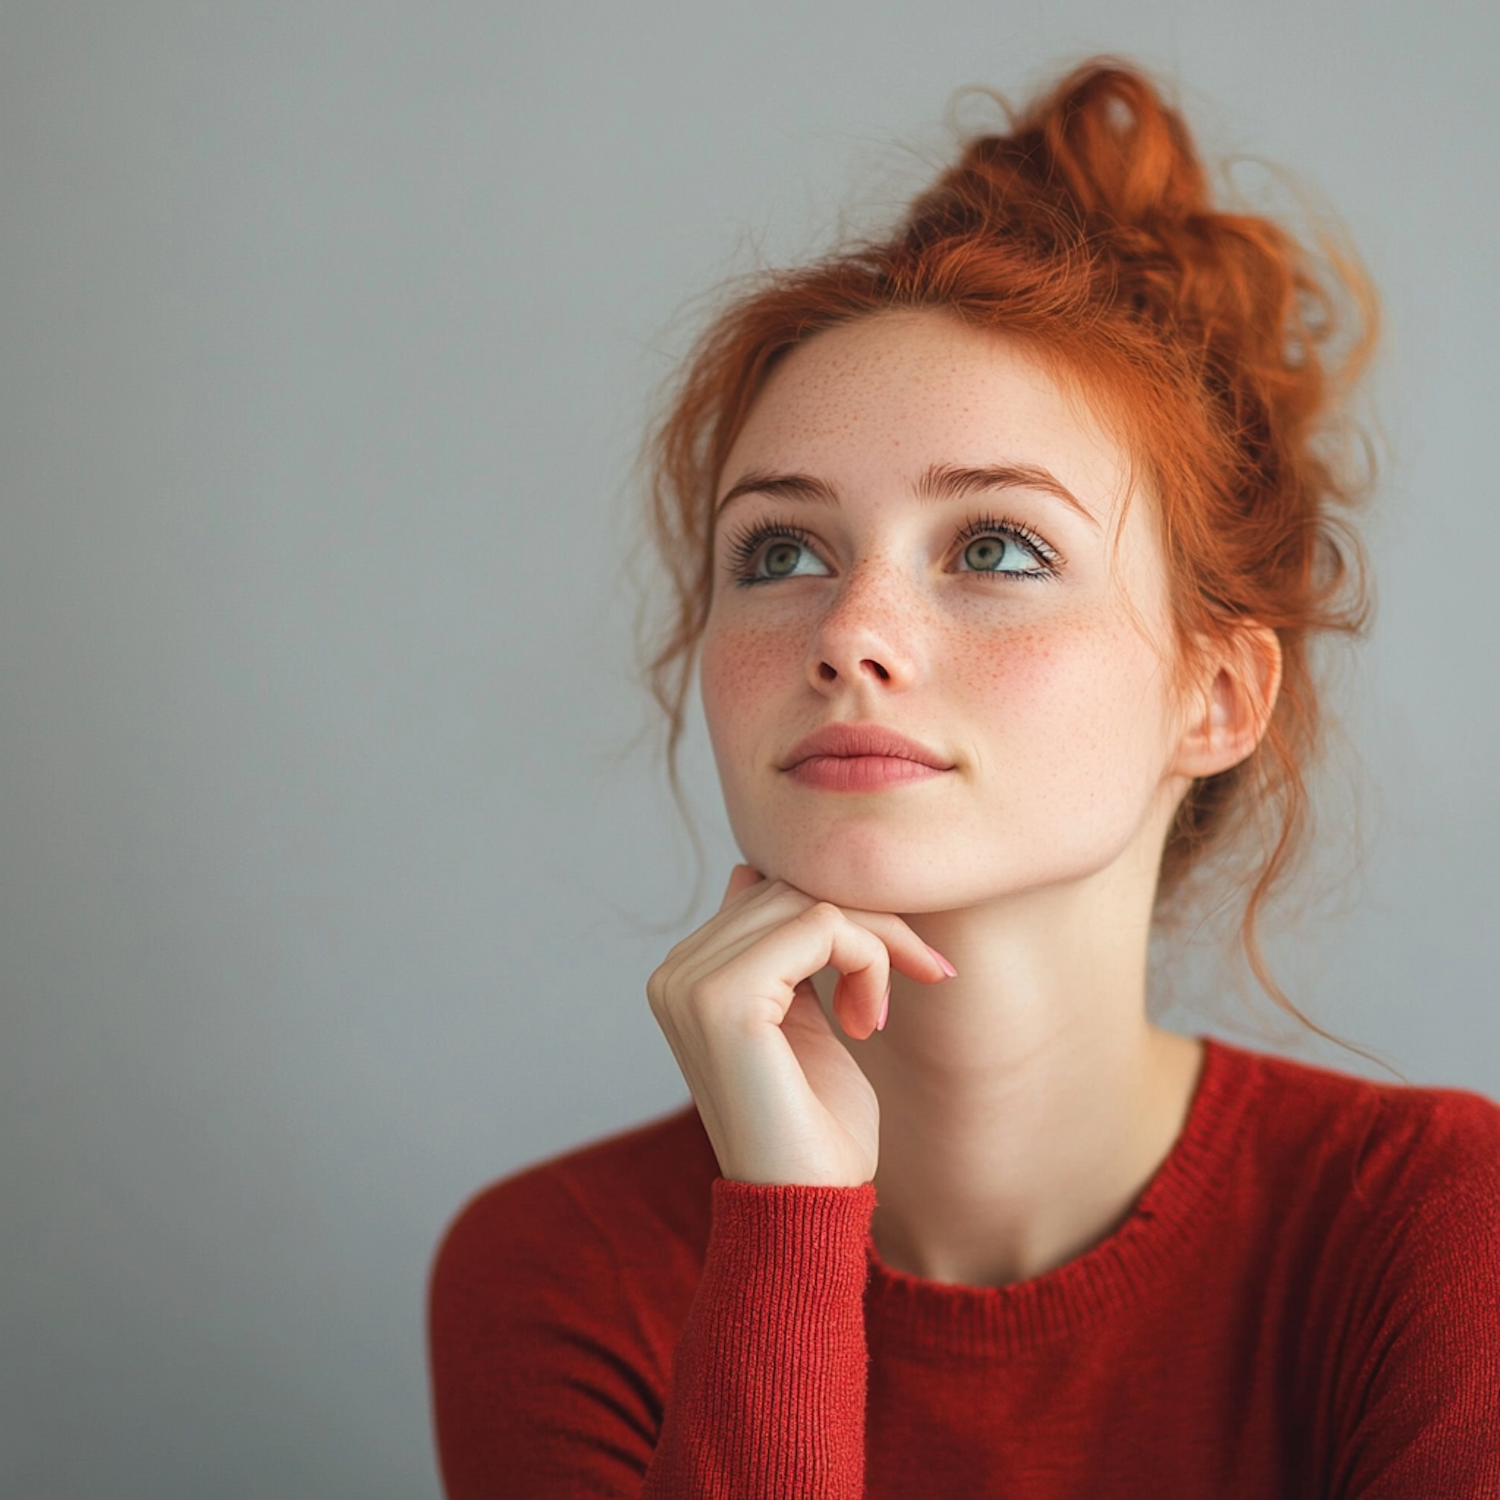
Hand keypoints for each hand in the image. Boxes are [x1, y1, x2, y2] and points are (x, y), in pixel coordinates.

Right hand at [646, 866, 952, 1186]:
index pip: (769, 892)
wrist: (805, 1211)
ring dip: (873, 945)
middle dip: (869, 925)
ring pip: (812, 900)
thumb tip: (753, 872)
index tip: (903, 964)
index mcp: (684, 976)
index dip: (844, 917)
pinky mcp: (724, 998)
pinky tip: (866, 1019)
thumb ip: (776, 953)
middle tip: (918, 976)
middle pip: (791, 888)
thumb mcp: (797, 1020)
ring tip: (875, 1013)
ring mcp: (691, 983)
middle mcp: (674, 973)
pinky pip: (821, 926)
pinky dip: (867, 959)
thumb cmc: (814, 1127)